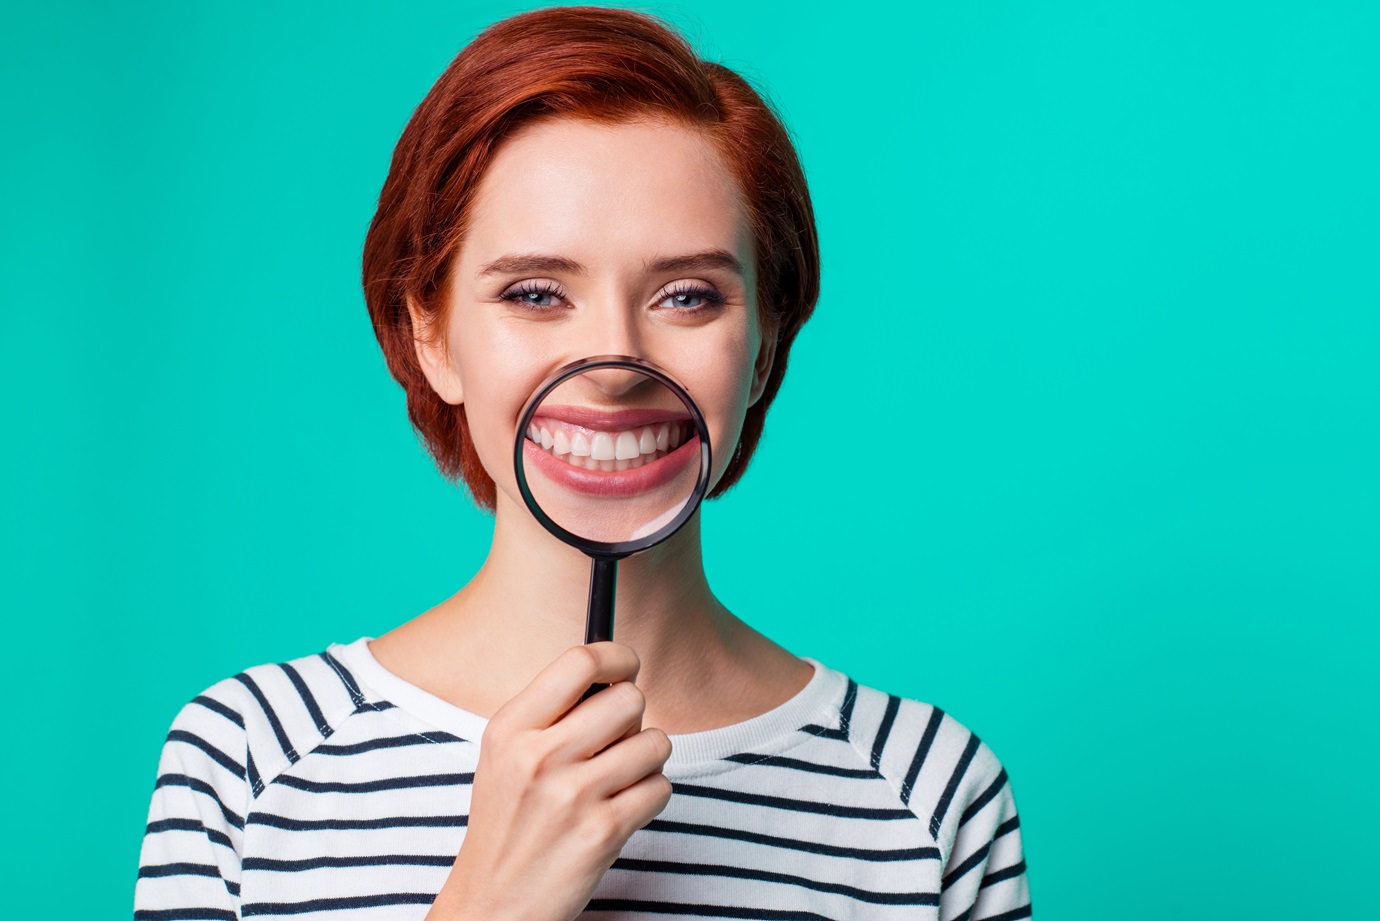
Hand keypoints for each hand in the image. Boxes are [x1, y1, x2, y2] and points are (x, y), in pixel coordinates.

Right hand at [426, 642, 672, 920]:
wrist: (493, 904)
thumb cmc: (510, 822)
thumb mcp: (506, 756)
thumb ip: (552, 713)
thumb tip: (617, 672)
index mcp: (510, 728)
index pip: (580, 661)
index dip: (617, 657)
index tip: (626, 668)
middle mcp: (538, 757)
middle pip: (629, 698)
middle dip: (633, 718)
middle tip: (615, 741)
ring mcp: (572, 795)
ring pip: (655, 742)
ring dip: (646, 760)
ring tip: (617, 780)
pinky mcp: (603, 832)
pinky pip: (661, 787)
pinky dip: (650, 796)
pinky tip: (621, 810)